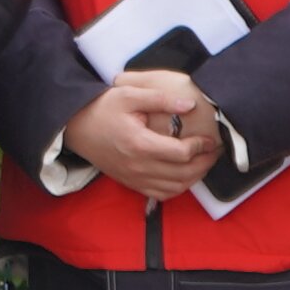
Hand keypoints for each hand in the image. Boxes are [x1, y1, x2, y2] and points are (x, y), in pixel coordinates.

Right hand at [66, 69, 215, 200]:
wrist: (75, 128)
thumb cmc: (102, 108)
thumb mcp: (128, 94)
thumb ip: (160, 98)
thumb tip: (190, 105)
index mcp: (139, 144)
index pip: (180, 153)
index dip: (200, 147)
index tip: (209, 138)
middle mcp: (138, 166)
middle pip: (182, 174)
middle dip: (204, 163)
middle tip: (214, 151)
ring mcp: (134, 178)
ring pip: (175, 187)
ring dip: (195, 177)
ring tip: (204, 162)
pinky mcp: (131, 183)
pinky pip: (162, 194)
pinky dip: (178, 188)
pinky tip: (185, 175)